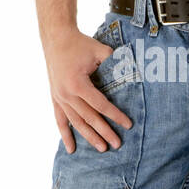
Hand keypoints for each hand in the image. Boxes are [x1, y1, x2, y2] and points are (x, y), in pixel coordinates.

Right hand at [44, 29, 133, 153]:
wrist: (56, 38)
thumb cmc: (80, 44)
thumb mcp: (100, 50)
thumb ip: (116, 63)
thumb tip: (133, 73)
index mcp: (77, 83)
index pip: (100, 104)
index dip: (115, 115)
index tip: (128, 125)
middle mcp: (66, 93)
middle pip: (89, 117)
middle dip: (104, 131)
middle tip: (118, 144)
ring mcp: (59, 97)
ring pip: (76, 122)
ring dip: (89, 136)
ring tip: (102, 148)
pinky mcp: (55, 98)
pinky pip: (60, 120)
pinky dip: (65, 135)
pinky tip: (71, 149)